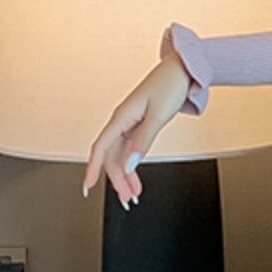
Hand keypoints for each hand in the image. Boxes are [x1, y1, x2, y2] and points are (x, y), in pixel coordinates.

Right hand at [80, 51, 190, 206]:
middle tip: (127, 200)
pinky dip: (133, 165)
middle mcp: (121, 122)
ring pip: (121, 155)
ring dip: (126, 176)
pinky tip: (136, 178)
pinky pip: (130, 149)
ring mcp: (130, 124)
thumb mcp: (158, 116)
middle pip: (112, 156)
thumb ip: (144, 141)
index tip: (89, 186)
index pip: (101, 148)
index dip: (93, 168)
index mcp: (121, 117)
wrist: (183, 71)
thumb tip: (130, 163)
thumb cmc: (170, 86)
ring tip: (133, 195)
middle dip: (117, 180)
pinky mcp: (139, 126)